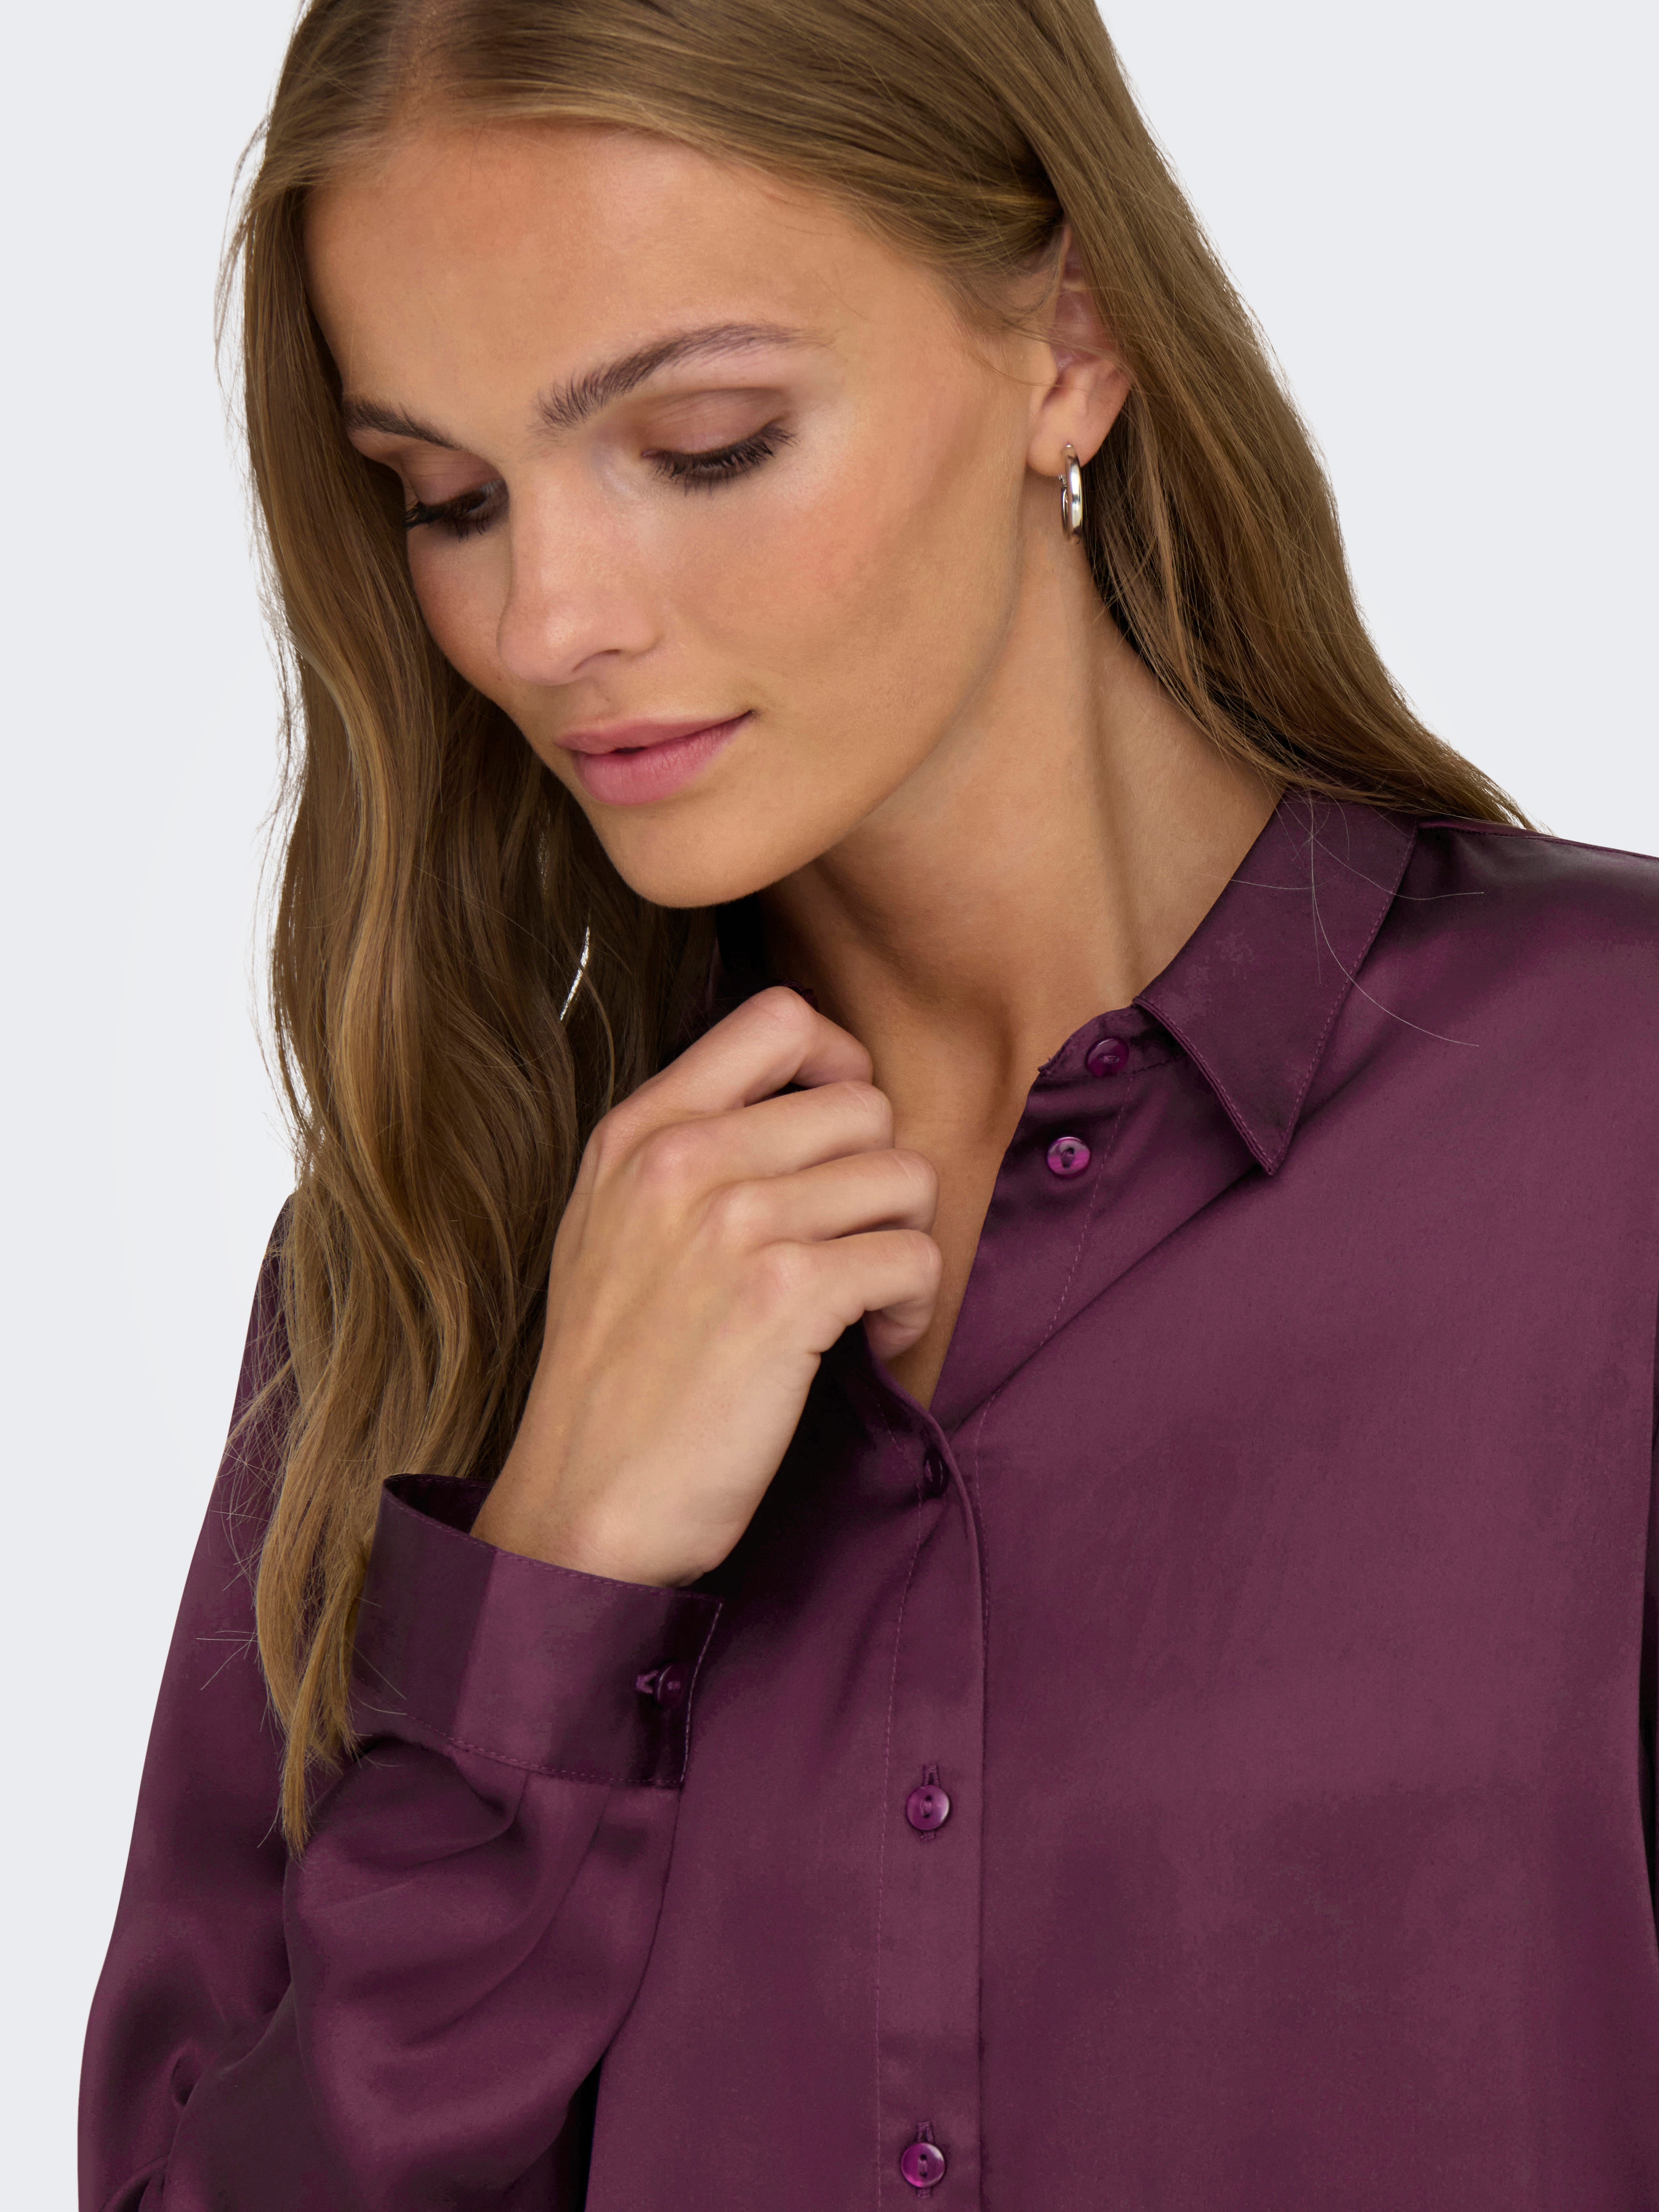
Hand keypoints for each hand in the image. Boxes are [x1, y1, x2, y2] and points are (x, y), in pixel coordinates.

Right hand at [470, 986, 940, 1586]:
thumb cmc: (614, 1377)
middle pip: (862, 1102)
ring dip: (904, 1242)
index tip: (838, 1139)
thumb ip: (685, 1149)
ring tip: (865, 1298)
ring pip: (902, 1176)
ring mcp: (734, 1224)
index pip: (780, 1017)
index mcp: (638, 1132)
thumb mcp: (610, 1228)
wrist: (585, 1504)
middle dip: (880, 1176)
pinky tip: (874, 1340)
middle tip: (855, 1242)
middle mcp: (682, 1160)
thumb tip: (803, 1097)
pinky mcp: (786, 1298)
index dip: (839, 1066)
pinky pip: (912, 1256)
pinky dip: (912, 1304)